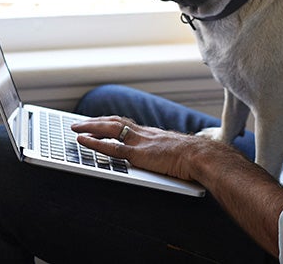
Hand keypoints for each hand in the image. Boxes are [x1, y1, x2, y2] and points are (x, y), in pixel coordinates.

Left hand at [73, 115, 282, 255]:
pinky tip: (82, 142)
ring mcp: (142, 142)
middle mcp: (148, 134)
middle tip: (81, 122)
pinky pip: (111, 146)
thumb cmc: (203, 160)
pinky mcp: (139, 153)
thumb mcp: (189, 155)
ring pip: (110, 129)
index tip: (105, 122)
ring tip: (76, 128)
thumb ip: (183, 156)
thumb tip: (193, 161)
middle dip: (98, 121)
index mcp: (159, 135)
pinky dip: (94, 143)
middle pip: (118, 122)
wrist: (207, 158)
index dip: (116, 123)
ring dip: (91, 127)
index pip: (133, 125)